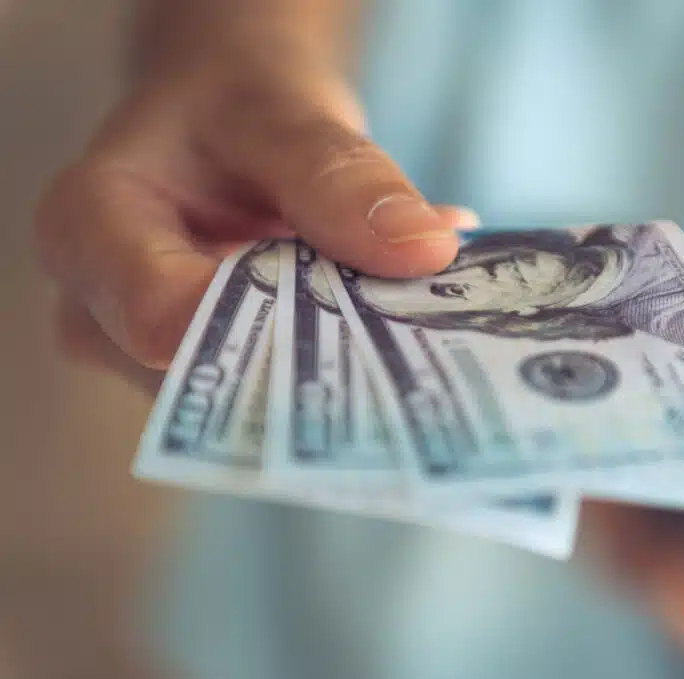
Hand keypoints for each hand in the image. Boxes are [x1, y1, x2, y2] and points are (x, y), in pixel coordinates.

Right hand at [35, 47, 473, 369]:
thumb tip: (423, 247)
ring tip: (416, 321)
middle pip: (209, 374)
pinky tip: (396, 326)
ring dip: (339, 364)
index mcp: (88, 228)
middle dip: (318, 361)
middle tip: (422, 339)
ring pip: (248, 396)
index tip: (382, 317)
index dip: (272, 333)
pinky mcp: (203, 370)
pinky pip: (272, 388)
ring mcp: (146, 354)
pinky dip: (339, 359)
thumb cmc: (231, 105)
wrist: (226, 118)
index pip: (163, 316)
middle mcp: (99, 309)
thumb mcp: (281, 110)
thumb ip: (340, 173)